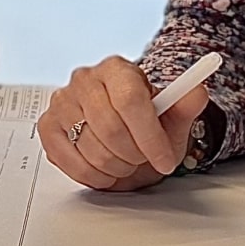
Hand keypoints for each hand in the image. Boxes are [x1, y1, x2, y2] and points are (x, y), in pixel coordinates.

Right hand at [38, 57, 206, 190]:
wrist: (122, 134)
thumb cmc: (146, 125)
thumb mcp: (172, 117)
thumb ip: (186, 104)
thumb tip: (197, 92)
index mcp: (117, 69)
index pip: (131, 101)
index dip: (150, 136)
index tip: (165, 160)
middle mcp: (84, 79)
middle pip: (110, 128)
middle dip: (134, 156)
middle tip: (143, 162)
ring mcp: (62, 102)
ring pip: (91, 149)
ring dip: (115, 168)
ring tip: (125, 164)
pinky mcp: (47, 127)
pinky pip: (70, 162)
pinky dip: (93, 176)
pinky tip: (105, 171)